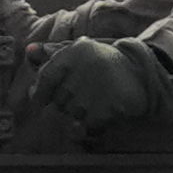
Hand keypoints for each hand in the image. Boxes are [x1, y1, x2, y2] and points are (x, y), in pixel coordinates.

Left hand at [27, 35, 168, 136]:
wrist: (142, 74)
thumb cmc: (106, 63)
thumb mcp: (81, 52)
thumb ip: (54, 53)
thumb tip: (29, 50)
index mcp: (76, 51)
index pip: (46, 76)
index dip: (40, 91)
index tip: (41, 100)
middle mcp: (84, 66)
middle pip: (58, 98)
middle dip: (66, 102)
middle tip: (82, 96)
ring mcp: (96, 87)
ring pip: (71, 111)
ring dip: (79, 112)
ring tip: (94, 100)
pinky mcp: (107, 106)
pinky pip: (86, 122)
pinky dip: (91, 121)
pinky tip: (102, 109)